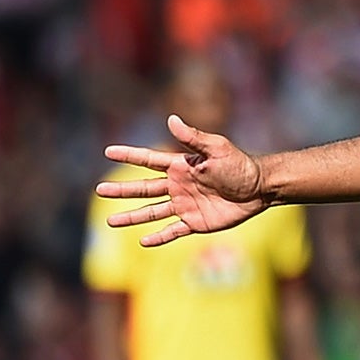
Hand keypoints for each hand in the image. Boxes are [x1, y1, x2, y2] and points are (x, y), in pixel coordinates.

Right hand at [99, 115, 269, 246]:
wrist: (260, 188)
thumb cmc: (240, 165)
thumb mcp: (217, 149)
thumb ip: (193, 137)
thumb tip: (171, 119)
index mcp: (180, 166)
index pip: (148, 160)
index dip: (129, 155)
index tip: (108, 151)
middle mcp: (178, 186)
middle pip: (143, 189)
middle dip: (122, 190)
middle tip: (100, 190)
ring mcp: (185, 205)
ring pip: (152, 212)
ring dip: (132, 216)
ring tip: (111, 221)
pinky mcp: (196, 222)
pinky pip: (173, 231)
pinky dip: (159, 237)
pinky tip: (143, 241)